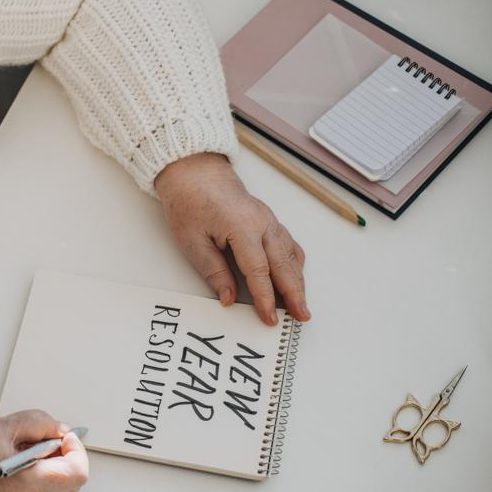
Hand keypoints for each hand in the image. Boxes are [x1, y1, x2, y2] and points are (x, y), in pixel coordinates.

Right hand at [0, 410, 88, 491]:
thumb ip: (36, 423)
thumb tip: (56, 428)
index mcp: (31, 484)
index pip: (78, 471)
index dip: (75, 449)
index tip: (62, 437)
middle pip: (72, 484)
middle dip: (64, 460)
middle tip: (43, 444)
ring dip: (51, 474)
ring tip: (24, 459)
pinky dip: (38, 488)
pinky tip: (16, 474)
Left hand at [154, 152, 309, 325]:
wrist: (195, 173)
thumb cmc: (189, 203)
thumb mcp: (191, 242)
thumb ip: (213, 272)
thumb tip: (229, 299)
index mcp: (241, 227)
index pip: (258, 270)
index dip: (265, 297)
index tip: (269, 318)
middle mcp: (262, 223)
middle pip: (283, 265)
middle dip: (294, 294)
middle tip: (301, 318)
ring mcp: (269, 220)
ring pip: (290, 256)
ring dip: (298, 282)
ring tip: (302, 306)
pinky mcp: (269, 221)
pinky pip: (288, 245)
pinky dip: (294, 264)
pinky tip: (297, 278)